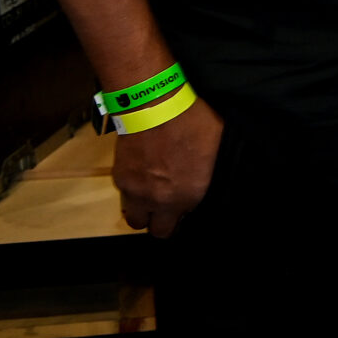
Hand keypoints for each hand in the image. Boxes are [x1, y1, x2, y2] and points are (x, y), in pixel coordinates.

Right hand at [112, 96, 224, 237]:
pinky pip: (124, 195)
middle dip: (161, 221)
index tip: (183, 208)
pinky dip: (132, 190)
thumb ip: (208, 178)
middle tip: (166, 205)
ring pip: (135, 217)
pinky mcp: (120, 179)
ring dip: (143, 209)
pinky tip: (142, 173)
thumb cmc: (193, 123)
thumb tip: (205, 184)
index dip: (180, 219)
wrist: (155, 108)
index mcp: (188, 195)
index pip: (178, 226)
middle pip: (156, 230)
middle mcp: (160, 200)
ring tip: (152, 191)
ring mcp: (136, 192)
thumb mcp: (216, 152)